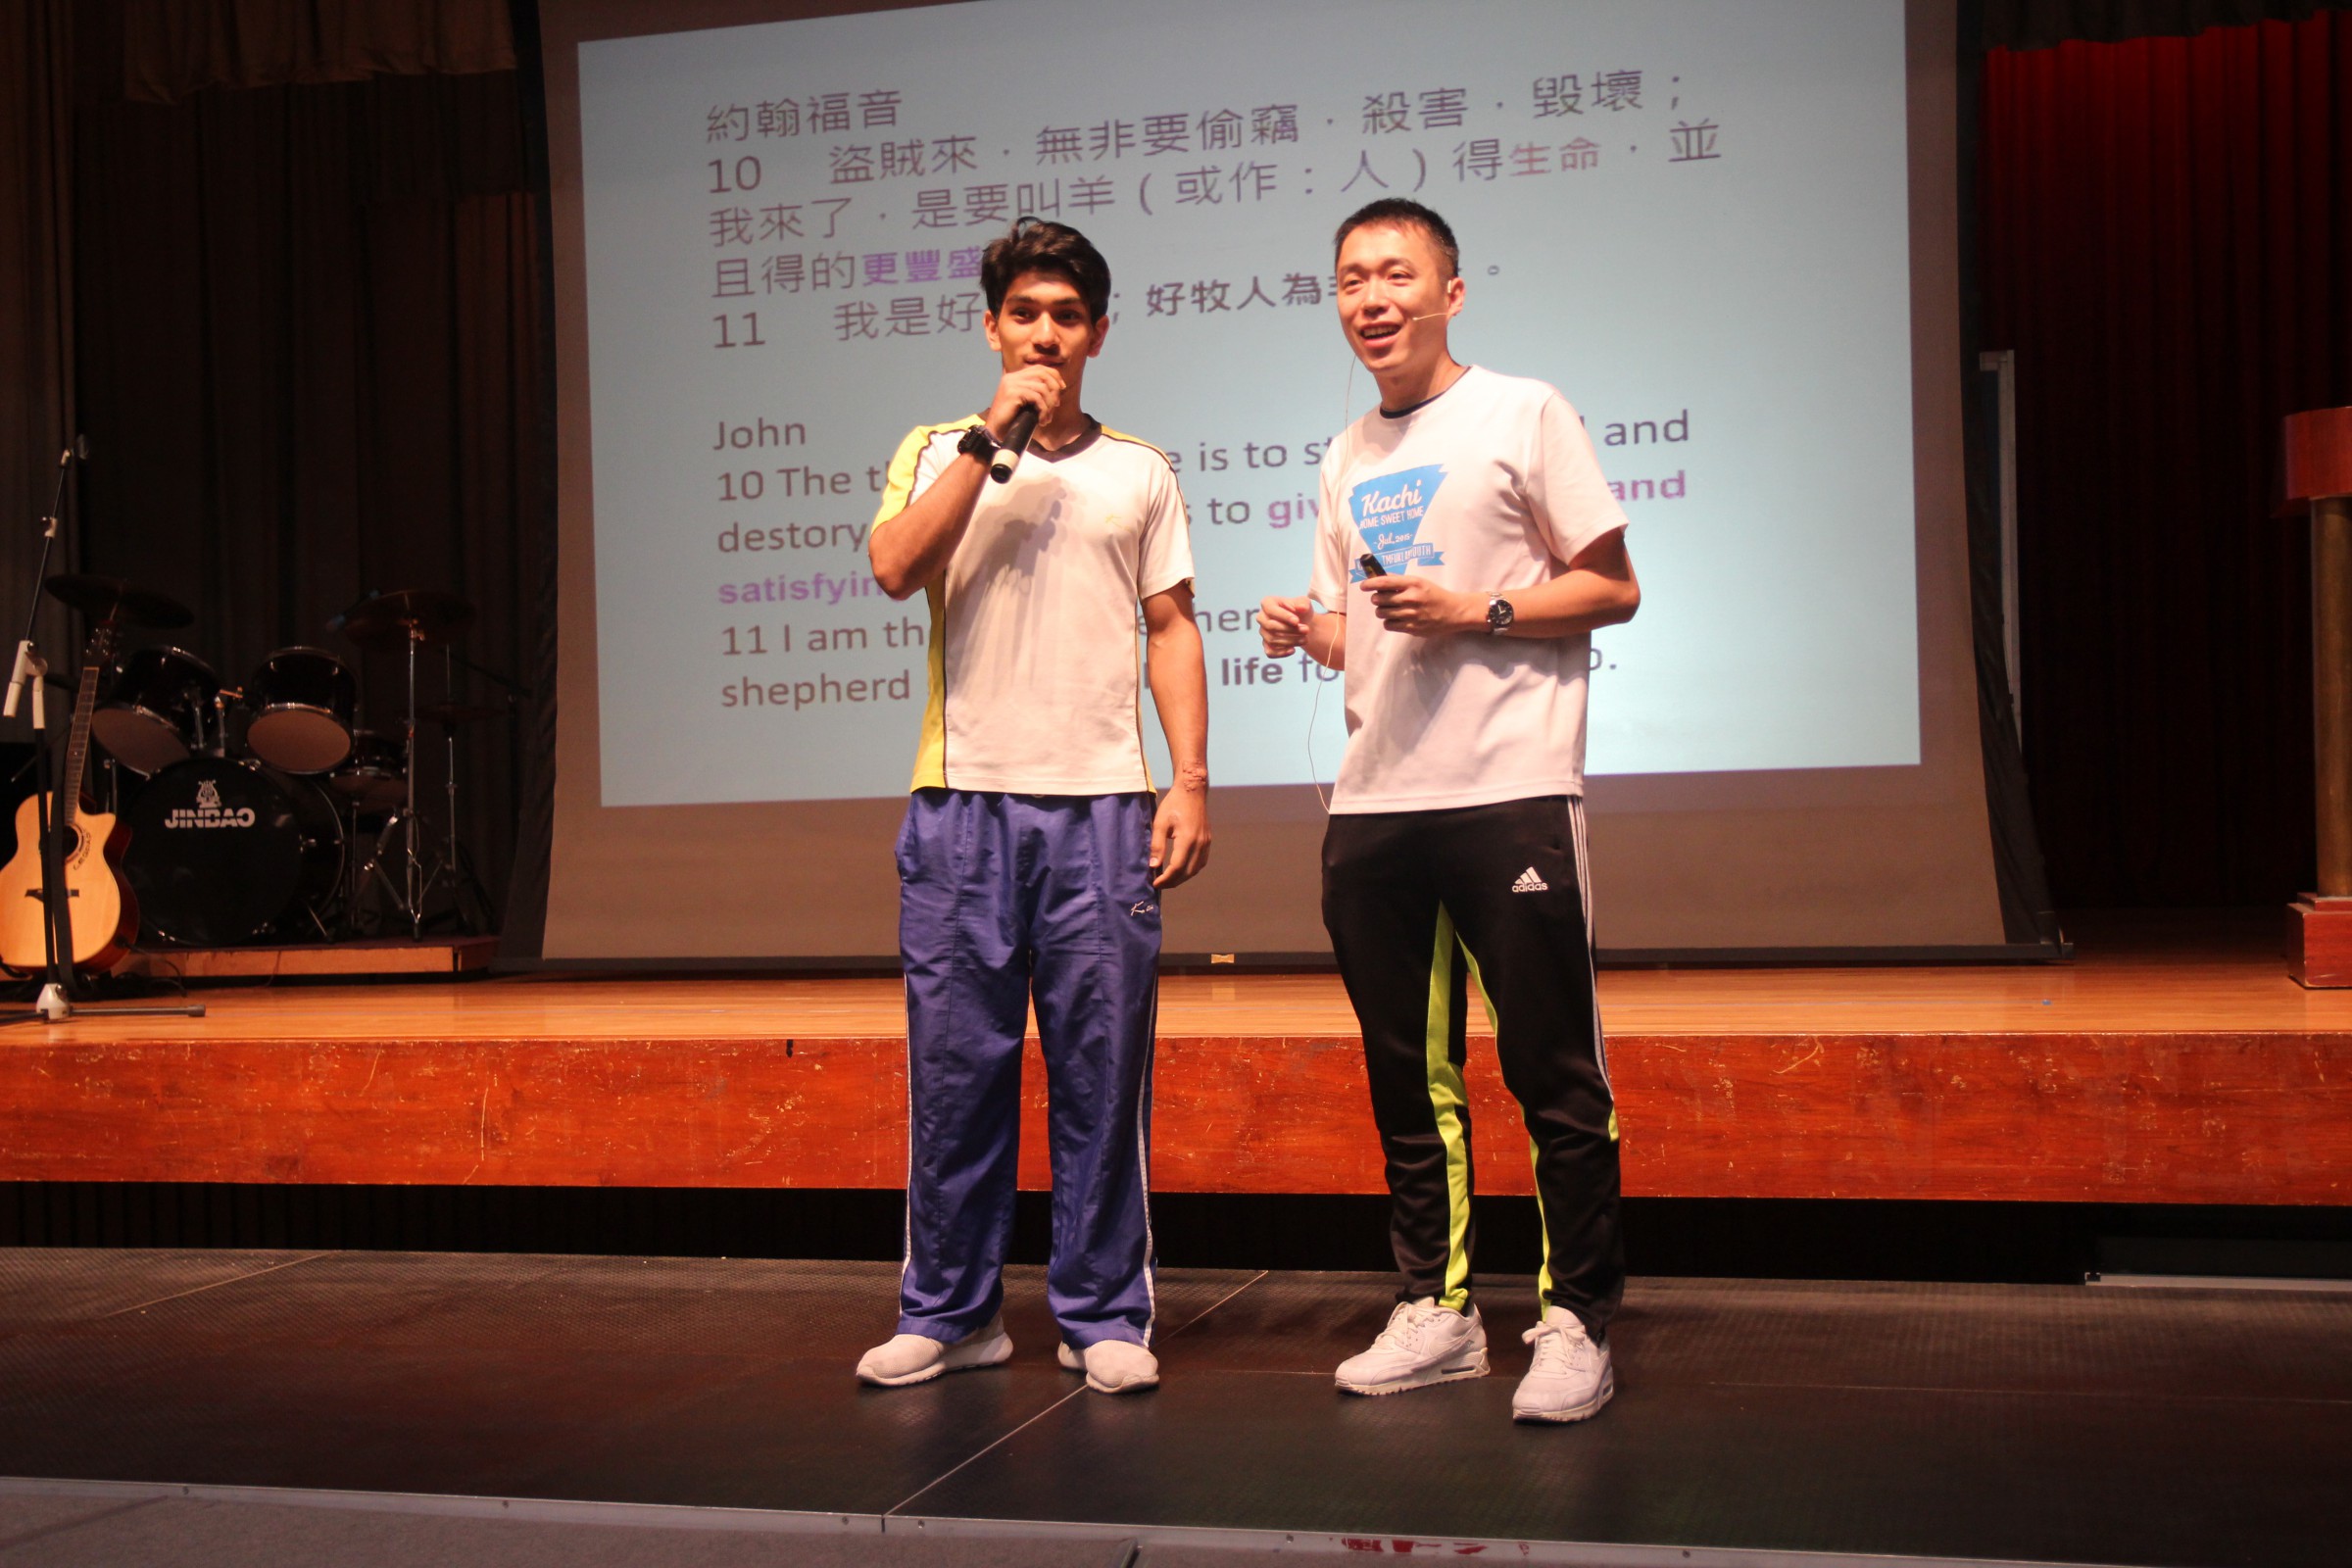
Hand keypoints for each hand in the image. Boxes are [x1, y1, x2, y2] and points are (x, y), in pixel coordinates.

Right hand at [982, 365, 1064, 441]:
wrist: (995, 432)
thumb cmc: (1012, 420)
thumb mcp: (1026, 403)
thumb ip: (1036, 392)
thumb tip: (1057, 388)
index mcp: (1015, 377)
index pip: (1039, 368)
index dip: (1054, 376)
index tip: (1062, 388)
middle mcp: (1012, 377)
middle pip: (1042, 373)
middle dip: (1054, 388)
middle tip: (1056, 404)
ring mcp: (1011, 384)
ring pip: (1042, 388)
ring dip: (1049, 404)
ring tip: (1047, 418)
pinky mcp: (1012, 393)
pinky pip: (1036, 398)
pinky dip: (1043, 410)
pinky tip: (1041, 420)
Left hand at [1149, 771, 1210, 888]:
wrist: (1192, 791)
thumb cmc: (1173, 805)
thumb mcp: (1160, 823)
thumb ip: (1157, 845)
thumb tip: (1153, 866)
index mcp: (1187, 839)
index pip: (1177, 867)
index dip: (1165, 878)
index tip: (1154, 883)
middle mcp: (1200, 844)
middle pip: (1187, 872)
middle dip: (1173, 881)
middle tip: (1159, 884)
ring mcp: (1206, 843)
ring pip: (1196, 869)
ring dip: (1182, 877)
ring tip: (1169, 879)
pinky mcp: (1208, 841)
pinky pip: (1201, 862)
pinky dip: (1191, 870)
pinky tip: (1181, 870)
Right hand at [1258, 595, 1311, 656]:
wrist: (1302, 622)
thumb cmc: (1300, 610)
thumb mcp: (1304, 603)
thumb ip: (1303, 603)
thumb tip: (1301, 608)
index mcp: (1267, 603)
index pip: (1271, 610)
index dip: (1283, 616)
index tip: (1297, 621)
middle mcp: (1262, 617)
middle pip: (1270, 626)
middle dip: (1289, 630)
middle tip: (1306, 630)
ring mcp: (1263, 632)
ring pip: (1272, 640)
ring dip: (1290, 641)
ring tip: (1305, 639)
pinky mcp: (1267, 644)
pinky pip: (1270, 652)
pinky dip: (1281, 652)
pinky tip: (1293, 650)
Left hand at [1362, 574, 1478, 635]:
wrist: (1453, 612)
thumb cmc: (1434, 594)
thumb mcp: (1419, 582)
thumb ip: (1400, 581)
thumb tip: (1378, 578)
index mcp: (1413, 584)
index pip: (1385, 582)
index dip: (1370, 583)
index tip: (1363, 586)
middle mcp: (1411, 599)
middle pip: (1379, 599)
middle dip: (1376, 599)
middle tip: (1381, 599)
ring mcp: (1411, 615)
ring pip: (1381, 613)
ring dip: (1382, 611)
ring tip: (1390, 609)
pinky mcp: (1412, 628)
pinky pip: (1389, 625)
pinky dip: (1389, 621)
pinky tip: (1397, 618)